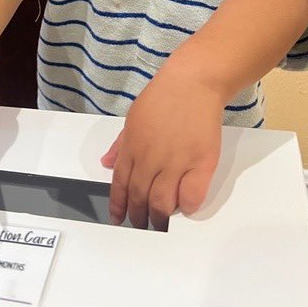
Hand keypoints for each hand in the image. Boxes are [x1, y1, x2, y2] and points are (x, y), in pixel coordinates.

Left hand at [100, 62, 224, 230]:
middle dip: (138, 216)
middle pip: (140, 196)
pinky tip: (184, 205)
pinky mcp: (201, 162)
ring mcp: (176, 161)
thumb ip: (120, 144)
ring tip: (160, 223)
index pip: (120, 183)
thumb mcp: (133, 117)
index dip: (118, 204)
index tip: (118, 218)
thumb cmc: (163, 96)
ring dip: (160, 217)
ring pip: (163, 201)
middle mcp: (151, 157)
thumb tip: (106, 163)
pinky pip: (192, 195)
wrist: (193, 82)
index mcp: (132, 146)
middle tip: (141, 224)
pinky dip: (186, 206)